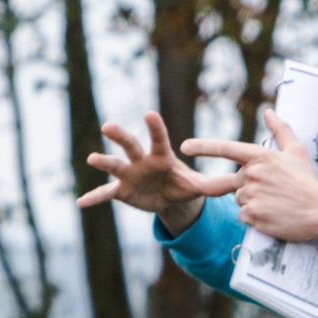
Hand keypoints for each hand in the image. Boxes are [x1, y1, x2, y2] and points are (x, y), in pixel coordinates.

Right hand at [75, 111, 227, 235]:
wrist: (168, 199)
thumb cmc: (183, 185)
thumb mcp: (198, 186)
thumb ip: (215, 185)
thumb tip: (238, 182)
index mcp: (161, 156)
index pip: (158, 139)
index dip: (154, 127)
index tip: (150, 114)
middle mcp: (142, 161)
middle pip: (130, 145)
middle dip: (120, 136)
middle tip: (108, 126)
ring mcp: (129, 175)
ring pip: (114, 165)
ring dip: (103, 162)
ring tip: (92, 159)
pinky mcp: (121, 190)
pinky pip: (105, 194)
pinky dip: (93, 198)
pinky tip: (80, 202)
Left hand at [180, 108, 317, 255]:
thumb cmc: (306, 180)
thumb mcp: (296, 151)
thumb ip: (280, 130)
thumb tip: (268, 111)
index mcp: (259, 157)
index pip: (226, 149)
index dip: (203, 147)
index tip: (185, 146)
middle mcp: (251, 175)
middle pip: (234, 183)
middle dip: (248, 188)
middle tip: (273, 191)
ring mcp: (250, 196)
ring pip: (238, 200)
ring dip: (251, 203)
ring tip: (274, 203)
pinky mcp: (252, 215)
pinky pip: (242, 216)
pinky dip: (254, 217)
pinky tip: (271, 215)